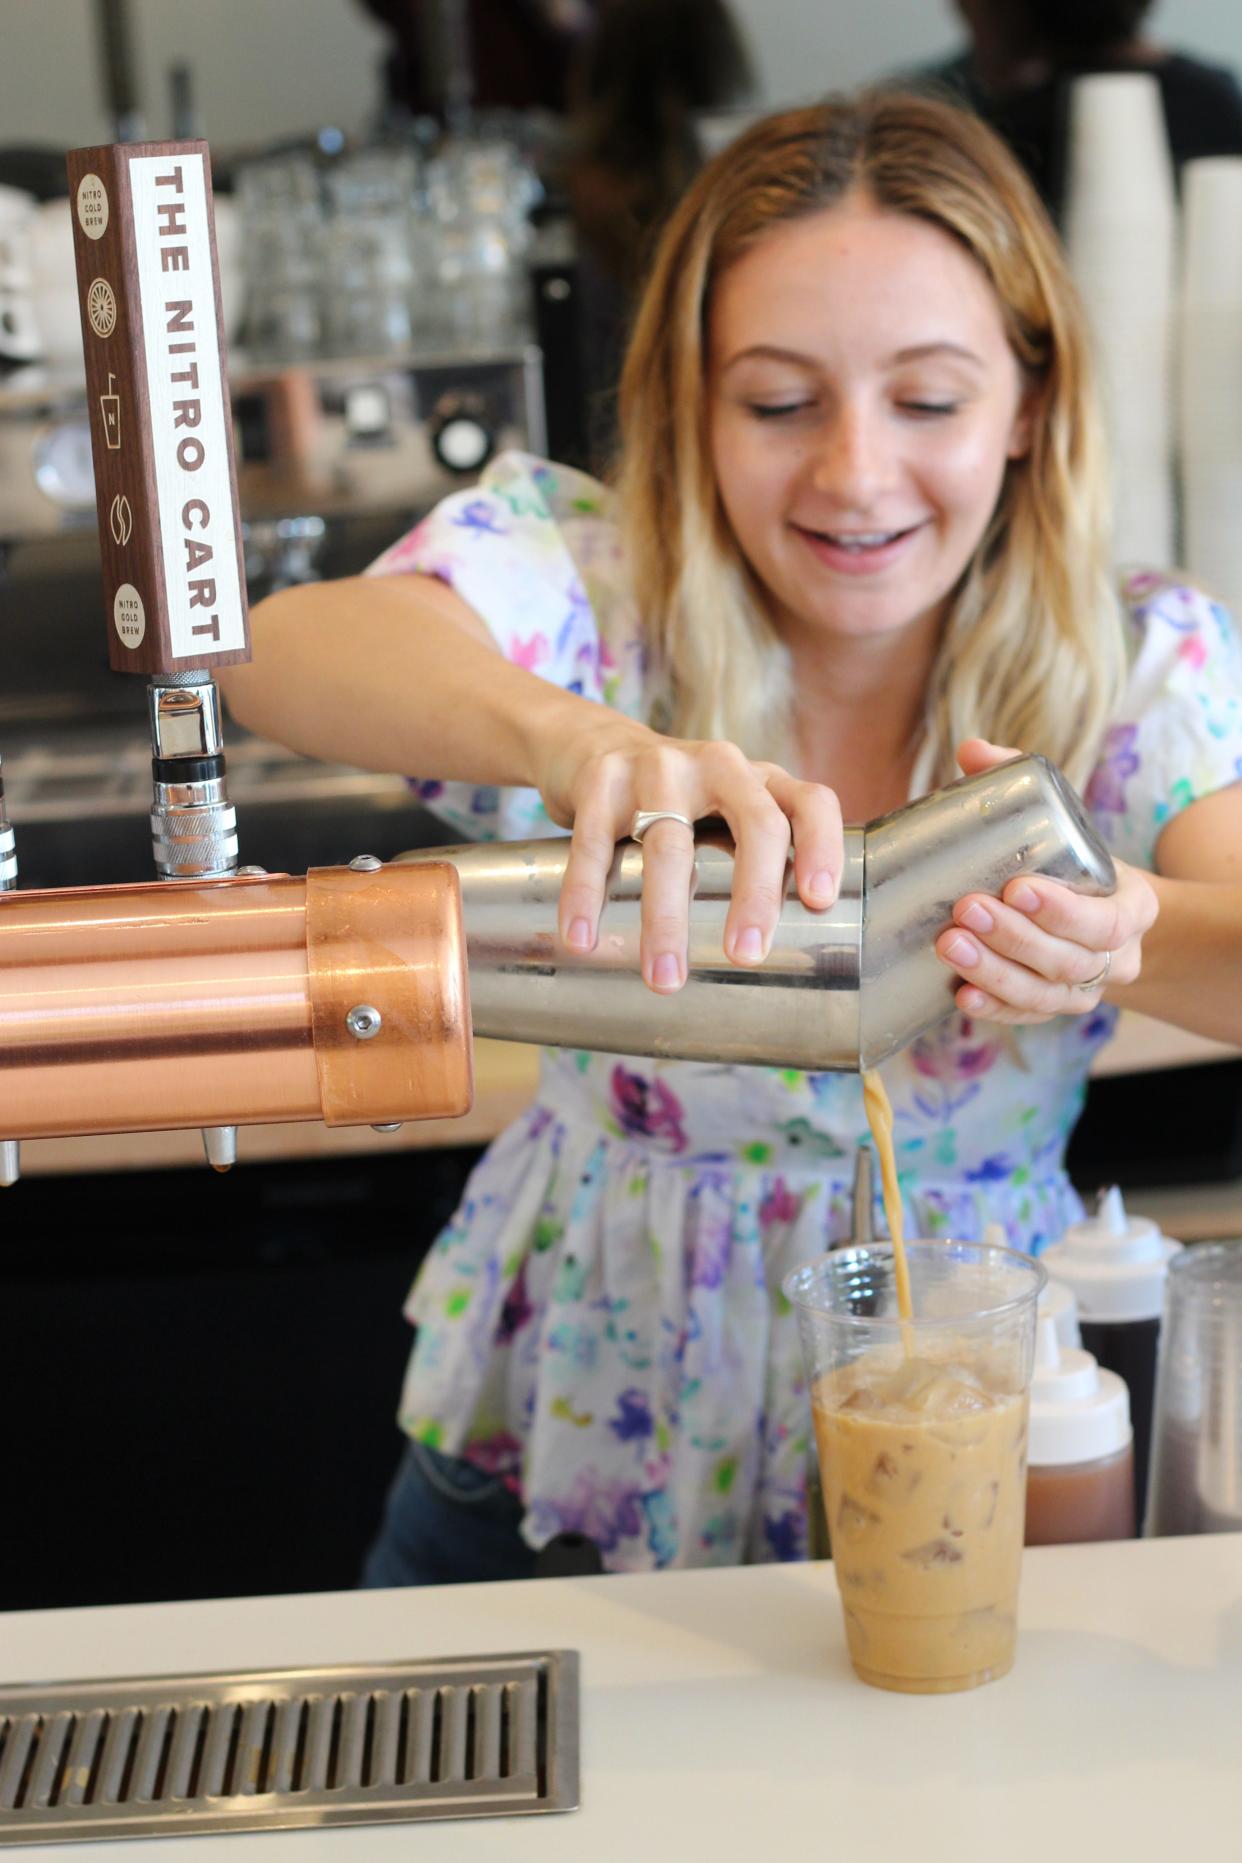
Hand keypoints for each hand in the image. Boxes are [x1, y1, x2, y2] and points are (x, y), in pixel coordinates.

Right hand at [535, 716, 843, 992]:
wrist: (591, 744)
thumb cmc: (675, 800)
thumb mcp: (724, 811)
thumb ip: (751, 858)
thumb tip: (780, 957)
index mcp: (758, 779)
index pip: (810, 803)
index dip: (822, 848)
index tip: (819, 902)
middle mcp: (718, 765)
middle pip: (754, 824)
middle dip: (754, 895)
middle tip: (746, 956)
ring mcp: (658, 767)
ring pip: (669, 847)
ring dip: (666, 919)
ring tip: (664, 977)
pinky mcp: (601, 779)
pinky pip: (594, 844)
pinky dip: (587, 896)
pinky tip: (583, 939)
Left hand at [935, 739, 1158, 1022]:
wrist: (1095, 912)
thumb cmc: (1072, 861)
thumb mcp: (1065, 820)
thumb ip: (1021, 782)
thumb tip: (973, 752)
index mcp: (1132, 909)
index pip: (1106, 922)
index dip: (1062, 911)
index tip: (1016, 887)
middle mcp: (1116, 958)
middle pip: (1068, 960)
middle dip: (1013, 937)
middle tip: (965, 909)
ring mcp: (1084, 990)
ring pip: (1045, 994)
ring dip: (995, 972)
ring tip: (949, 946)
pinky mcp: (1050, 1008)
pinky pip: (1026, 1017)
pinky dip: (994, 1009)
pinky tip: (961, 996)